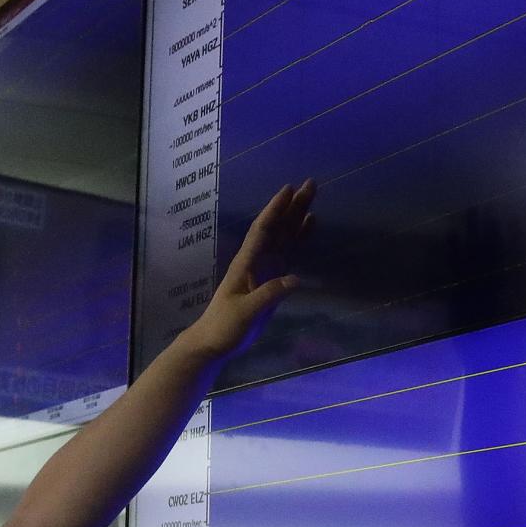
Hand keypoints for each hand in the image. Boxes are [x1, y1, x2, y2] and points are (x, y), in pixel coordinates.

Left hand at [181, 181, 316, 363]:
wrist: (213, 342)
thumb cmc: (224, 327)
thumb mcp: (245, 312)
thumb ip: (269, 295)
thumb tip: (295, 279)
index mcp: (246, 264)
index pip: (262, 231)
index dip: (275, 210)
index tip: (288, 190)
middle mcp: (255, 260)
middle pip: (276, 227)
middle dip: (292, 205)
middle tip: (311, 184)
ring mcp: (264, 268)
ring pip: (283, 236)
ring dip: (296, 216)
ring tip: (312, 197)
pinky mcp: (271, 279)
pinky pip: (288, 251)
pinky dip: (299, 237)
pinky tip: (309, 226)